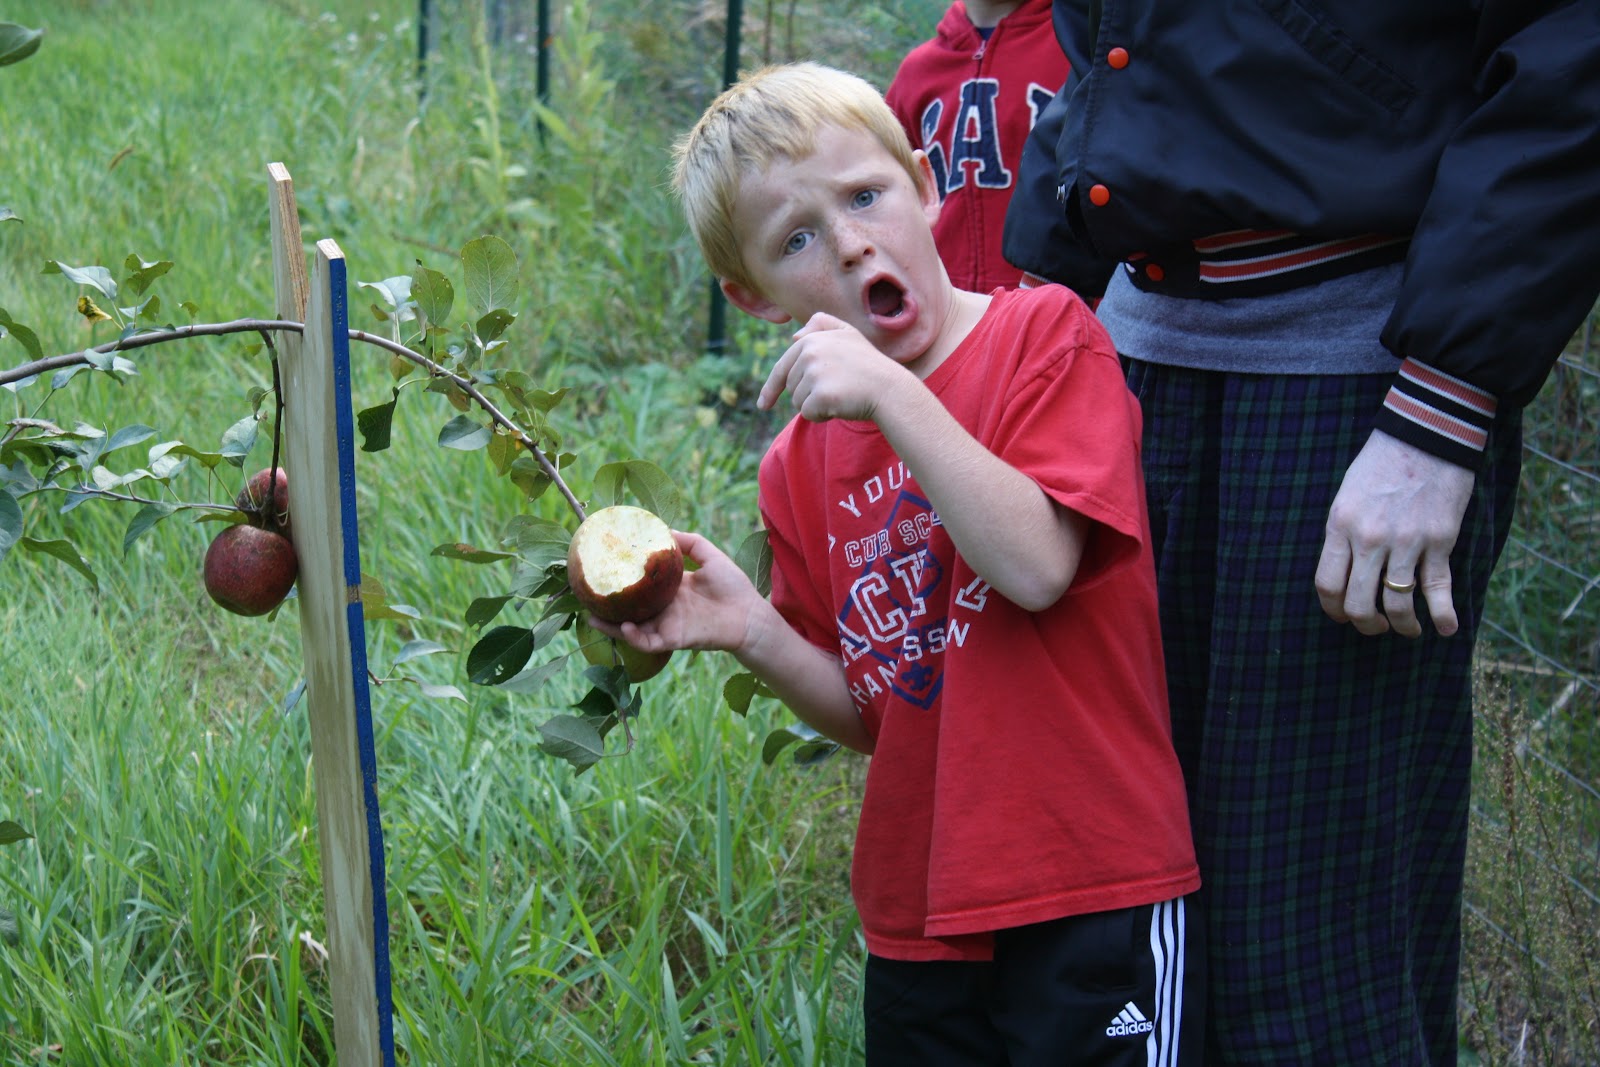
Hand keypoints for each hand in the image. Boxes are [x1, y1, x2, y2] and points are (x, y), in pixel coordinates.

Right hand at [587, 530, 766, 656]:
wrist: (749, 615)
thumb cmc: (732, 586)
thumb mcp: (708, 555)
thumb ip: (688, 542)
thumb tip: (663, 528)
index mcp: (668, 589)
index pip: (638, 584)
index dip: (621, 577)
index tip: (602, 565)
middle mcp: (663, 608)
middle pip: (628, 608)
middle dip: (607, 604)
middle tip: (586, 593)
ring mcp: (666, 624)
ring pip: (631, 628)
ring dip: (611, 625)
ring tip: (591, 615)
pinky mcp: (673, 639)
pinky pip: (647, 641)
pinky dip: (633, 636)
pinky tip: (623, 626)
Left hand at [756, 312, 910, 420]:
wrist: (889, 387)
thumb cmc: (869, 364)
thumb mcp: (848, 334)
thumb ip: (822, 325)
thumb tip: (794, 337)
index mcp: (810, 340)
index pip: (782, 367)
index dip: (770, 389)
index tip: (762, 405)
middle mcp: (809, 353)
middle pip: (791, 387)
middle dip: (808, 395)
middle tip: (836, 389)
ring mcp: (814, 374)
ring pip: (798, 402)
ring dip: (816, 406)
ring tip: (841, 395)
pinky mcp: (821, 395)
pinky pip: (808, 414)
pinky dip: (822, 416)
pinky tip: (841, 406)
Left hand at [1314, 430, 1475, 636]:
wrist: (1426, 434)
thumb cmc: (1382, 464)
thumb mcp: (1347, 495)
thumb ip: (1343, 533)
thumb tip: (1344, 573)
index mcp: (1340, 525)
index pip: (1327, 584)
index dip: (1332, 609)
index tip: (1341, 616)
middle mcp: (1370, 538)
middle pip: (1358, 603)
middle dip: (1366, 624)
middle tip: (1374, 627)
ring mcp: (1406, 541)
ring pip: (1397, 603)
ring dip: (1402, 625)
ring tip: (1407, 629)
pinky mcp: (1440, 540)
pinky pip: (1439, 588)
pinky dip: (1442, 615)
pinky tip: (1446, 629)